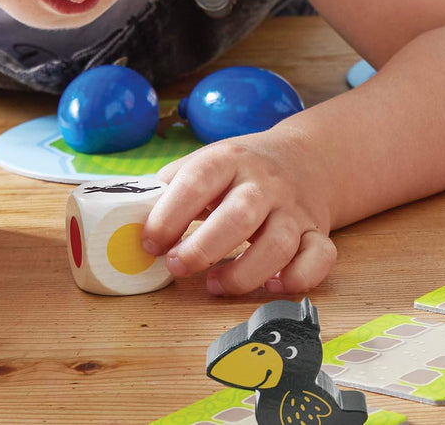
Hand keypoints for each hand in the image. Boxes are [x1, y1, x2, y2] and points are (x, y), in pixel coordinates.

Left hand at [141, 130, 336, 295]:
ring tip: (214, 284)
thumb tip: (126, 221)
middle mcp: (265, 183)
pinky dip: (297, 278)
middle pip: (240, 215)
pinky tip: (271, 285)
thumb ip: (171, 189)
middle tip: (176, 266)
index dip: (169, 214)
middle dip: (203, 248)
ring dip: (243, 273)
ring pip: (279, 244)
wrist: (304, 159)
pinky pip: (319, 258)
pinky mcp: (317, 233)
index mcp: (230, 159)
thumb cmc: (239, 170)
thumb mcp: (205, 162)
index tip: (150, 242)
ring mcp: (294, 209)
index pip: (197, 180)